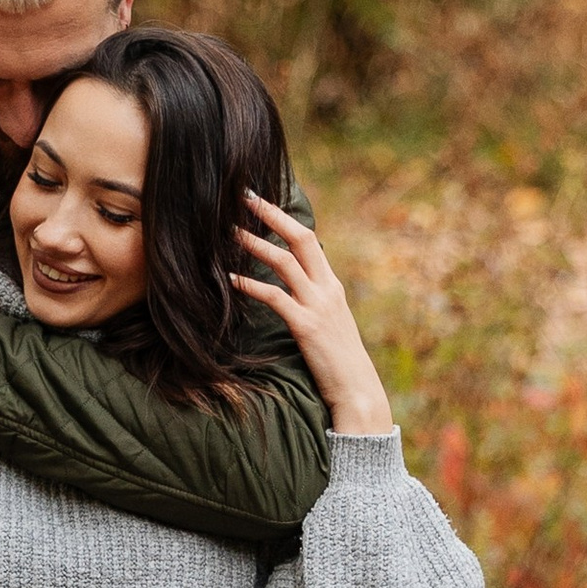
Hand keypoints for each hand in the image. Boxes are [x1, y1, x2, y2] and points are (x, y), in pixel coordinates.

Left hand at [231, 193, 394, 435]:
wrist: (357, 390)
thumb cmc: (339, 362)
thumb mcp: (330, 324)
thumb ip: (313, 302)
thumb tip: (289, 291)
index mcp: (332, 285)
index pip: (309, 240)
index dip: (284, 218)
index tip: (261, 203)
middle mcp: (327, 289)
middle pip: (300, 239)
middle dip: (272, 215)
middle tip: (244, 198)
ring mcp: (318, 306)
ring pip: (285, 262)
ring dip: (255, 244)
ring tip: (229, 232)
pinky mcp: (306, 326)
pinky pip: (275, 297)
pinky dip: (250, 285)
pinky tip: (230, 279)